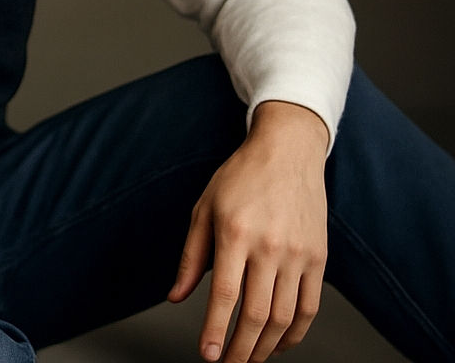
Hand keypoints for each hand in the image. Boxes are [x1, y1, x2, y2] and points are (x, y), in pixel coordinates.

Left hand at [167, 101, 329, 361]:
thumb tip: (176, 296)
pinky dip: (295, 334)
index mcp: (235, 232)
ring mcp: (298, 254)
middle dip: (240, 350)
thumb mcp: (204, 207)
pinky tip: (278, 343)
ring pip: (284, 318)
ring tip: (250, 358)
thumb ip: (191, 256)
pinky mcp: (319, 258)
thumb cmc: (240, 177)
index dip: (214, 330)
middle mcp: (269, 246)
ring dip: (266, 347)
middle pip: (257, 315)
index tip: (207, 355)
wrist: (287, 152)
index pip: (224, 295)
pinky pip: (309, 308)